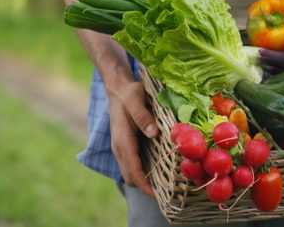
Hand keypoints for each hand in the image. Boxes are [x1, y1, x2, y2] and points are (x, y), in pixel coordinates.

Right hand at [108, 81, 157, 195]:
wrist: (117, 88)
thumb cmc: (129, 93)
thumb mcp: (135, 99)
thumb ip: (142, 116)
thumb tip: (153, 133)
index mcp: (122, 139)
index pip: (132, 168)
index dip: (144, 184)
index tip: (156, 195)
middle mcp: (119, 147)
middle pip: (129, 176)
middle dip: (144, 187)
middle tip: (166, 193)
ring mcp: (120, 147)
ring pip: (129, 172)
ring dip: (142, 181)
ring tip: (163, 186)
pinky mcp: (124, 146)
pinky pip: (131, 165)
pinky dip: (140, 172)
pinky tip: (156, 171)